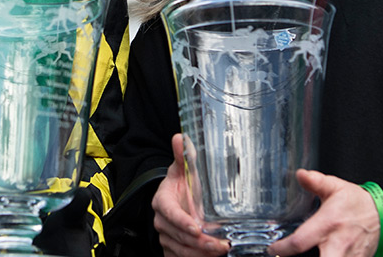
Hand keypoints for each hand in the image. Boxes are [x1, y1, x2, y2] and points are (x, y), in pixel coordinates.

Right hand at [153, 134, 229, 256]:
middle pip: (179, 235)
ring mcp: (165, 237)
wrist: (174, 199)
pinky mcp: (171, 249)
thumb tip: (180, 137)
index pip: (170, 212)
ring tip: (220, 250)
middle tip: (220, 244)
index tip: (196, 227)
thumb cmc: (181, 184)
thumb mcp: (182, 169)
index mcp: (162, 201)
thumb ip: (183, 155)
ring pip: (181, 249)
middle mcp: (161, 221)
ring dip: (201, 253)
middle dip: (200, 242)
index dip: (182, 221)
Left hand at [267, 169, 378, 256]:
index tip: (273, 249)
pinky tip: (320, 254)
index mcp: (328, 224)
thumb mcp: (336, 187)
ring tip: (302, 256)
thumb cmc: (357, 201)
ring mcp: (349, 256)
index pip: (300, 242)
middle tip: (284, 256)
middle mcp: (338, 244)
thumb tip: (300, 174)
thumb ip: (316, 181)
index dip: (283, 248)